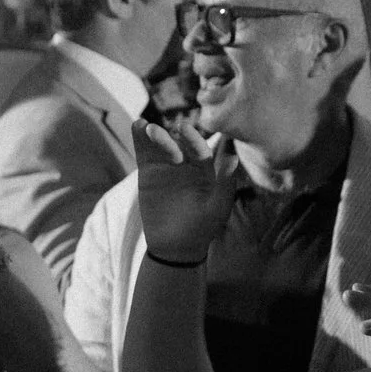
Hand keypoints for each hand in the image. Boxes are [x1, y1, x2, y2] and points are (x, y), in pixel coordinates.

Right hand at [134, 120, 242, 263]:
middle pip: (178, 144)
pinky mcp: (149, 171)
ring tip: (143, 126)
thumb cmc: (203, 228)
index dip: (192, 139)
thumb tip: (234, 158)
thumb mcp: (217, 208)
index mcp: (206, 169)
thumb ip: (225, 184)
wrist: (176, 246)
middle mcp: (188, 162)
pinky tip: (136, 125)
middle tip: (159, 131)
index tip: (184, 129)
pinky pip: (145, 153)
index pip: (200, 149)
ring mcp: (167, 165)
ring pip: (161, 145)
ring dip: (154, 134)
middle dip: (170, 137)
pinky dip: (140, 139)